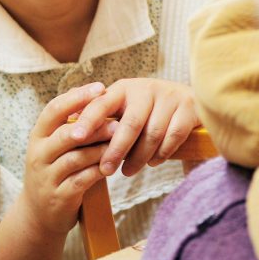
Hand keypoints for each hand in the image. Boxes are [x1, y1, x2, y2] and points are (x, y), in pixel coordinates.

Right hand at [20, 82, 118, 236]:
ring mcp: (46, 177)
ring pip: (75, 157)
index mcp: (38, 136)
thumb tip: (98, 95)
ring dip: (100, 149)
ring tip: (120, 141)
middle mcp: (38, 154)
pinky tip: (112, 166)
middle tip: (117, 120)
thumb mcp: (55, 146)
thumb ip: (72, 125)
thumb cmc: (54, 171)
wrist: (38, 214)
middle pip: (66, 134)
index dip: (77, 97)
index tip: (100, 88)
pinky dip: (98, 171)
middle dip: (93, 125)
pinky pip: (81, 180)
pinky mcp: (58, 197)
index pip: (54, 109)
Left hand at [71, 78, 198, 177]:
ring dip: (139, 157)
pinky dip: (161, 153)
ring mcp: (170, 97)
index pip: (102, 102)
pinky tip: (153, 162)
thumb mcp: (124, 106)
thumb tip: (69, 123)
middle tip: (105, 170)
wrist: (189, 100)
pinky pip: (173, 137)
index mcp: (124, 88)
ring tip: (128, 171)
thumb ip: (101, 113)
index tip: (75, 137)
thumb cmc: (147, 109)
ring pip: (152, 134)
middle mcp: (147, 89)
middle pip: (130, 123)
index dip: (89, 119)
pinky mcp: (189, 108)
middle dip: (116, 149)